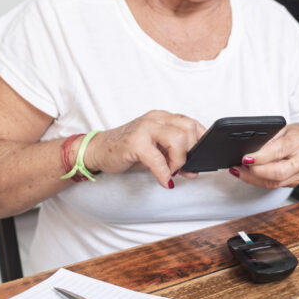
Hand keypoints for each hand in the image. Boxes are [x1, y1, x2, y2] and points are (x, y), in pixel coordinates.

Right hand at [83, 111, 203, 187]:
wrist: (98, 150)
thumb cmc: (128, 150)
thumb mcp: (156, 153)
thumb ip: (176, 159)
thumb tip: (195, 171)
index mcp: (163, 117)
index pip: (192, 123)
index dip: (200, 142)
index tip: (200, 157)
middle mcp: (155, 119)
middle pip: (189, 129)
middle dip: (190, 152)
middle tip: (180, 167)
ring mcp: (144, 128)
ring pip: (177, 139)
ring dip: (178, 160)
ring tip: (170, 171)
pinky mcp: (133, 142)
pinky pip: (157, 159)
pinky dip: (164, 173)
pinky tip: (163, 180)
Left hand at [231, 123, 298, 189]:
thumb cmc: (298, 135)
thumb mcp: (284, 128)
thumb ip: (269, 138)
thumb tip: (250, 150)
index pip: (278, 151)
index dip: (260, 157)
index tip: (245, 159)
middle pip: (278, 173)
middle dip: (256, 172)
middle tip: (240, 166)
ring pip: (275, 183)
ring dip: (254, 179)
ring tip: (239, 171)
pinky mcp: (297, 182)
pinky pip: (275, 185)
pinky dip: (259, 181)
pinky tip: (249, 175)